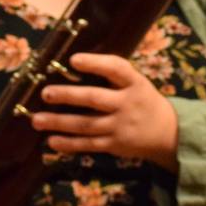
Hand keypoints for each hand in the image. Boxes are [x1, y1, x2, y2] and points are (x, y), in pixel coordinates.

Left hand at [32, 51, 178, 168]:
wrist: (169, 133)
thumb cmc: (142, 100)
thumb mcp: (136, 82)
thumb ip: (112, 74)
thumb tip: (73, 62)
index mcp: (134, 83)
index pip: (116, 69)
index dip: (95, 63)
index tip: (73, 60)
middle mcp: (127, 104)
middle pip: (94, 99)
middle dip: (67, 95)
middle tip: (45, 93)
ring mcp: (121, 126)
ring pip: (86, 125)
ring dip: (59, 123)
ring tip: (36, 120)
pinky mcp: (115, 145)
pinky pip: (89, 144)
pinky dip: (69, 144)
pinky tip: (52, 141)